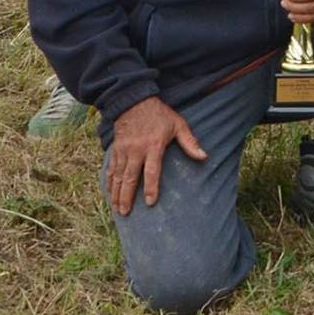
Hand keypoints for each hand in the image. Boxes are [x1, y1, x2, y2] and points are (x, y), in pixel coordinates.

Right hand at [107, 96, 205, 215]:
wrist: (134, 101)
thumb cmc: (160, 114)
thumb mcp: (178, 124)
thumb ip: (190, 142)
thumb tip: (204, 156)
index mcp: (153, 145)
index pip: (152, 171)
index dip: (151, 187)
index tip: (150, 202)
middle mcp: (136, 150)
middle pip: (130, 178)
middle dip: (127, 197)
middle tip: (125, 213)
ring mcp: (123, 150)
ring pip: (118, 176)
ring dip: (116, 193)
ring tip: (116, 209)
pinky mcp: (115, 148)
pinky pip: (111, 168)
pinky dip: (109, 181)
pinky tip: (109, 193)